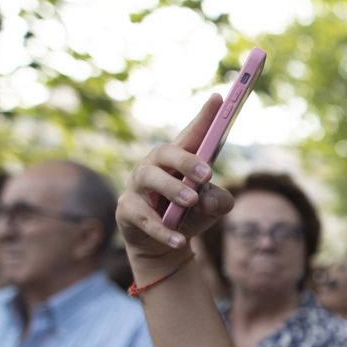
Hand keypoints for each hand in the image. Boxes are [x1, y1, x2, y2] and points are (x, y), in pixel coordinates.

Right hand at [116, 94, 236, 283]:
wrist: (165, 246)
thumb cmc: (189, 215)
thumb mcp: (212, 209)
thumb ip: (219, 202)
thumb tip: (209, 199)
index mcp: (178, 160)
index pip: (192, 135)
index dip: (204, 118)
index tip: (219, 99)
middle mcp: (154, 166)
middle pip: (165, 152)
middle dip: (186, 160)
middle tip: (207, 174)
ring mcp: (137, 188)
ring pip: (149, 180)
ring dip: (172, 189)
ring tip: (191, 201)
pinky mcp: (127, 212)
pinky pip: (144, 219)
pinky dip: (164, 231)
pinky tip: (181, 241)